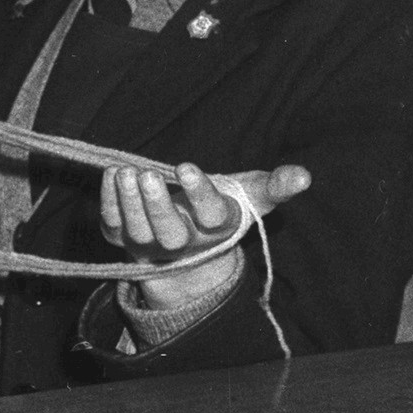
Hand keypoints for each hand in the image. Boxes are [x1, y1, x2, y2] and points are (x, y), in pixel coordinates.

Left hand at [98, 162, 310, 310]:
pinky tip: (111, 174)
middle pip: (169, 233)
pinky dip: (109, 202)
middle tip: (147, 174)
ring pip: (138, 232)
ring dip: (128, 202)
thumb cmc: (225, 206)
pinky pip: (112, 225)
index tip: (186, 167)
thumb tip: (303, 177)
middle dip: (157, 205)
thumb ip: (277, 185)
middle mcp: (184, 241)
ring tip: (125, 172)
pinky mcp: (123, 238)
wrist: (189, 240)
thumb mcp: (252, 196)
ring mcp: (151, 244)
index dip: (199, 194)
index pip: (210, 215)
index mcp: (217, 228)